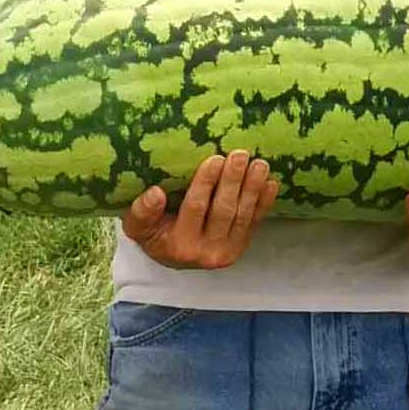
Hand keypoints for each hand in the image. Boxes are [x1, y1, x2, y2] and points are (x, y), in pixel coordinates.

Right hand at [120, 151, 278, 269]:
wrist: (172, 255)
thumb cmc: (152, 232)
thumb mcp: (137, 227)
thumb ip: (141, 213)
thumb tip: (155, 193)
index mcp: (179, 246)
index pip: (195, 208)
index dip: (206, 183)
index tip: (215, 159)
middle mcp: (206, 253)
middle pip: (223, 211)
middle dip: (233, 181)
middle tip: (240, 154)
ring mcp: (227, 251)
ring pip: (242, 216)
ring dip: (252, 188)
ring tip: (259, 164)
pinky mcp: (241, 246)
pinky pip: (255, 223)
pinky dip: (265, 202)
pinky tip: (271, 183)